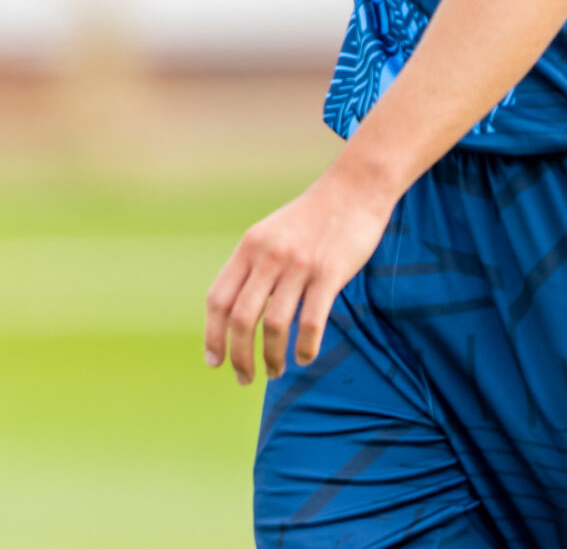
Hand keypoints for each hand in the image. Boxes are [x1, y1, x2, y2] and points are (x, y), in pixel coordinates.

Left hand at [204, 160, 398, 383]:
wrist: (354, 188)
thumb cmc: (312, 218)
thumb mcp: (271, 233)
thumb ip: (254, 266)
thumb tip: (237, 311)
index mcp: (248, 247)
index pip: (217, 299)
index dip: (212, 335)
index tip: (214, 361)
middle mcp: (268, 256)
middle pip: (241, 318)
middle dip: (239, 356)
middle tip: (245, 379)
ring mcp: (298, 264)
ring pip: (275, 325)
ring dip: (272, 357)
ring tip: (275, 372)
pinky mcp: (329, 273)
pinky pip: (311, 321)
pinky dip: (305, 347)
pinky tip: (305, 357)